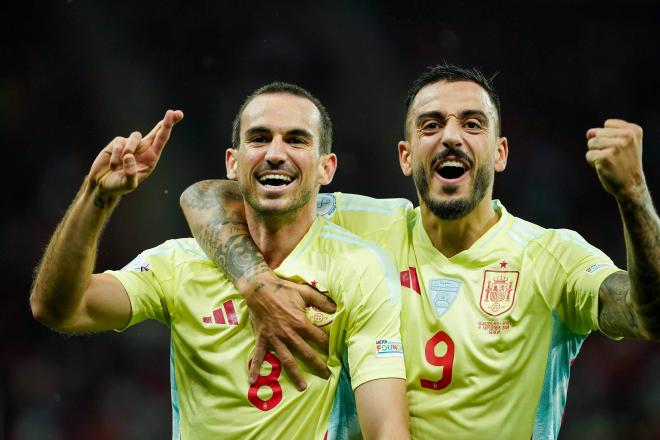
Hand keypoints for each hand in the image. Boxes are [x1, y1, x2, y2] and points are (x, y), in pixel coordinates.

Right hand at [89, 109, 183, 196]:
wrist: (102, 184)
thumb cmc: (118, 186)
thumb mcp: (128, 185)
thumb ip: (131, 174)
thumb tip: (129, 156)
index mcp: (151, 158)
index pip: (162, 140)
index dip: (168, 126)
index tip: (176, 114)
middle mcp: (143, 149)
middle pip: (157, 131)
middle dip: (167, 122)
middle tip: (175, 112)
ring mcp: (130, 144)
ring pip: (135, 137)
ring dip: (129, 150)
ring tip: (120, 166)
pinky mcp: (117, 143)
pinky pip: (119, 144)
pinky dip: (116, 157)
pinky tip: (113, 166)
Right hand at [242, 272, 336, 390]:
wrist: (259, 288)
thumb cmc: (283, 289)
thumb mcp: (305, 291)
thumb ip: (322, 300)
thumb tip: (337, 307)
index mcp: (300, 323)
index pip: (319, 338)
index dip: (329, 345)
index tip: (337, 352)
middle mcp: (289, 334)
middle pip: (306, 353)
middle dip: (318, 365)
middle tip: (327, 376)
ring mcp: (275, 338)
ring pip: (287, 360)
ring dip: (295, 374)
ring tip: (302, 388)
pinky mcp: (262, 338)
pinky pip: (259, 356)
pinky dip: (255, 369)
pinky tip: (253, 382)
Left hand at [586, 119, 645, 201]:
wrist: (631, 185)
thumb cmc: (625, 163)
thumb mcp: (625, 143)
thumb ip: (608, 132)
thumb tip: (589, 133)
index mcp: (633, 130)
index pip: (607, 124)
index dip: (608, 137)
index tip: (620, 149)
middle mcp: (627, 136)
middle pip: (597, 133)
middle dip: (600, 145)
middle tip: (614, 157)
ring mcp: (616, 146)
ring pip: (591, 143)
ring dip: (596, 154)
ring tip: (609, 161)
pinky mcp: (605, 157)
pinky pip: (589, 155)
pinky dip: (593, 162)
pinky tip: (605, 167)